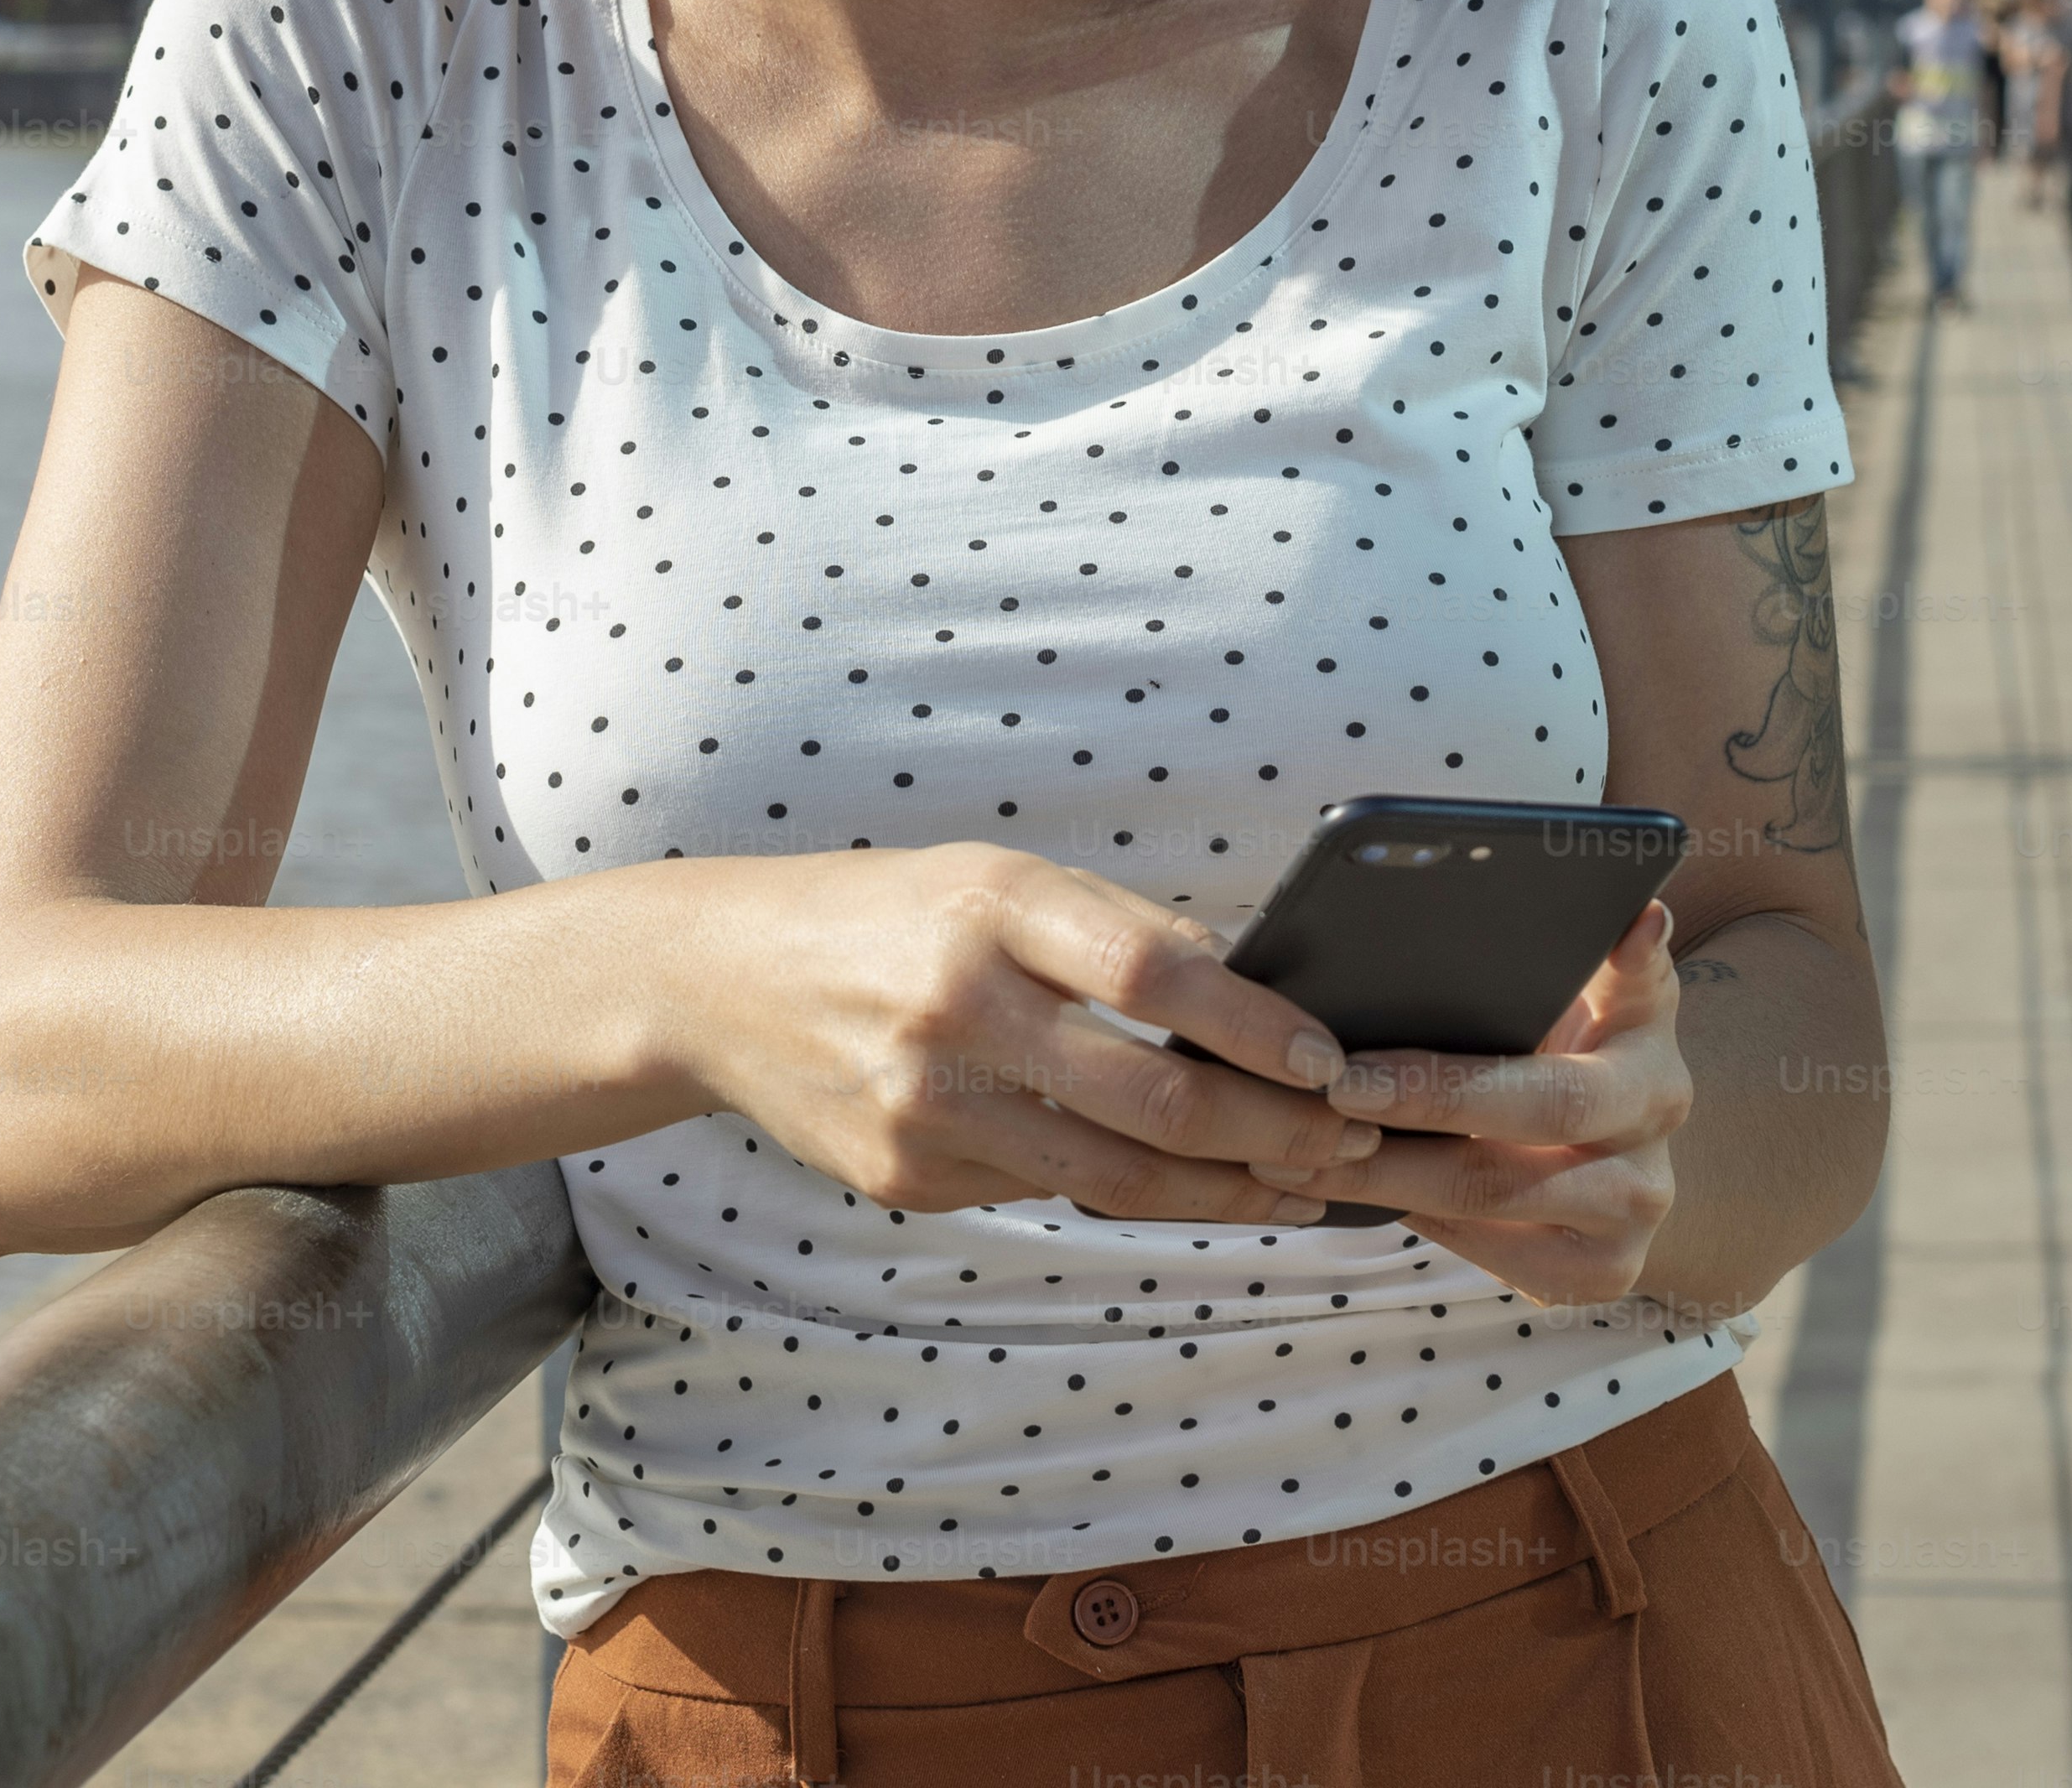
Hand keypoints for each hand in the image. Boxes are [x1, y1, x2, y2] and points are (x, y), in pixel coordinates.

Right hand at [653, 842, 1384, 1227]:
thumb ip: (1114, 928)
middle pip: (1154, 1097)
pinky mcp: (905, 1177)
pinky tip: (1188, 1189)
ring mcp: (926, 1105)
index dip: (1257, 1025)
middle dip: (1274, 1132)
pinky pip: (1046, 1192)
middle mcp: (957, 1006)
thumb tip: (1253, 992)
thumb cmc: (890, 913)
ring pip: (1115, 1175)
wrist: (721, 980)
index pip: (1157, 970)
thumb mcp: (996, 878)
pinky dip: (1130, 1194)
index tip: (1330, 1059)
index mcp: (990, 906)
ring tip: (1301, 1185)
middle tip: (1350, 1143)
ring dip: (1228, 1190)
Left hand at [1300, 900, 1690, 1305]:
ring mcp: (1623, 1233)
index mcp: (1652, 1078)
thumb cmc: (1591, 1041)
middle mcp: (1651, 1167)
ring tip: (1289, 1149)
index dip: (1445, 1083)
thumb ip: (1614, 955)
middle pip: (1508, 1152)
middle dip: (1402, 1122)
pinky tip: (1335, 1186)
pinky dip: (1405, 1214)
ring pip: (1479, 1207)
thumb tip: (1641, 913)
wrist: (1634, 1145)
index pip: (1546, 1088)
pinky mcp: (1592, 1276)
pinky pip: (1482, 1252)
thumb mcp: (1615, 992)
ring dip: (1376, 1179)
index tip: (1349, 1067)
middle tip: (1317, 1097)